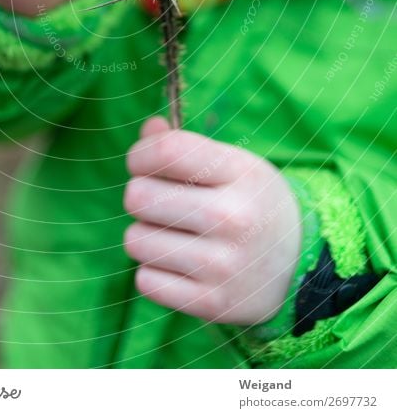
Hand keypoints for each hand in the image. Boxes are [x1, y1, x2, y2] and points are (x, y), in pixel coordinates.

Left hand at [123, 117, 301, 325]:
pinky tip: (179, 265)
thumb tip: (148, 130)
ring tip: (173, 235)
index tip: (142, 163)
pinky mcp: (212, 304)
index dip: (140, 154)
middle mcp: (232, 216)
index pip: (165, 151)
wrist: (299, 263)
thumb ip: (183, 144)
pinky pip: (145, 281)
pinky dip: (154, 272)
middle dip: (141, 196)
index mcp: (239, 172)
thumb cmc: (251, 201)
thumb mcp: (231, 163)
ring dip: (145, 236)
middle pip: (138, 197)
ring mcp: (223, 265)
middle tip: (162, 203)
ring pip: (135, 241)